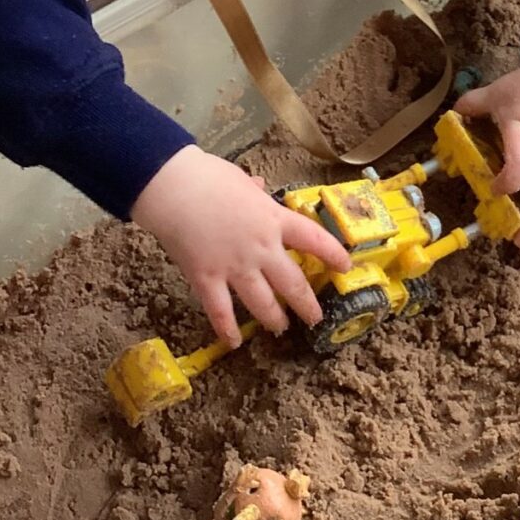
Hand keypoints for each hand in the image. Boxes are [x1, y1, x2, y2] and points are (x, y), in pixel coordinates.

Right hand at [131, 145, 349, 348]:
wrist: (174, 188)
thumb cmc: (208, 176)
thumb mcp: (242, 179)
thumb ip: (255, 192)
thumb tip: (260, 188)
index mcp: (273, 219)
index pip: (313, 239)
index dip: (333, 254)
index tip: (345, 266)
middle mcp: (261, 248)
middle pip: (293, 283)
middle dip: (307, 304)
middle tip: (315, 318)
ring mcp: (235, 267)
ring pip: (263, 302)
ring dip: (275, 318)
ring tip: (281, 327)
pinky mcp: (207, 279)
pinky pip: (220, 311)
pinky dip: (227, 329)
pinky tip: (233, 343)